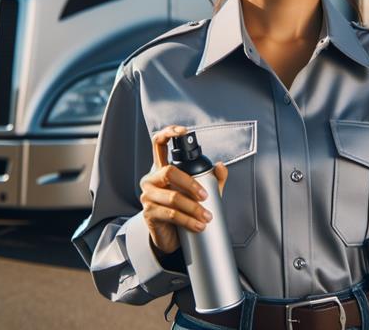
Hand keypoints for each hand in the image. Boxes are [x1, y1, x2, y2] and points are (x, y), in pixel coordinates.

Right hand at [139, 124, 228, 254]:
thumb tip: (220, 166)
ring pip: (173, 196)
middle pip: (169, 171)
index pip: (159, 144)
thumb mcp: (201, 192)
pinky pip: (170, 214)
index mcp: (161, 169)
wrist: (171, 237)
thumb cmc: (183, 210)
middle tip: (206, 196)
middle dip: (191, 184)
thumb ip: (212, 179)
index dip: (168, 133)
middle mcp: (151, 179)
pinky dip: (188, 220)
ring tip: (206, 217)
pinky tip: (198, 225)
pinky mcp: (149, 213)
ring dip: (193, 208)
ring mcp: (148, 195)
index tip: (183, 131)